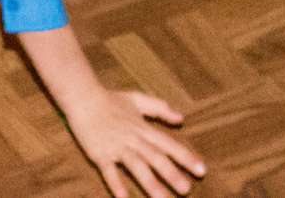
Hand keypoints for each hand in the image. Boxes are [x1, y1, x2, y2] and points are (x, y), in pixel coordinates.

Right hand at [64, 89, 206, 197]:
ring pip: (137, 167)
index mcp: (143, 128)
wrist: (82, 96)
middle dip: (171, 175)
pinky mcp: (100, 153)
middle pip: (156, 158)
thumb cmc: (110, 99)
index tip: (201, 171)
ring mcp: (117, 147)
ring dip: (151, 184)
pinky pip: (110, 171)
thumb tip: (181, 118)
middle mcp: (133, 139)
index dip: (186, 157)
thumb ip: (160, 108)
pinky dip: (117, 184)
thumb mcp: (137, 99)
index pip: (169, 145)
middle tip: (186, 190)